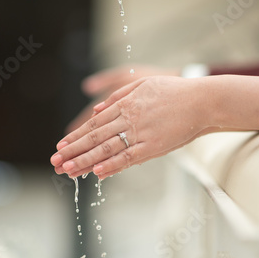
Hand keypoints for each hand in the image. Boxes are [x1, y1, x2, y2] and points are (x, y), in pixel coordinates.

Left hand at [51, 75, 211, 179]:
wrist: (202, 101)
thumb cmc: (174, 91)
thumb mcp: (142, 84)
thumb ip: (118, 97)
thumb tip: (96, 110)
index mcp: (125, 104)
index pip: (94, 123)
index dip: (76, 135)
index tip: (61, 144)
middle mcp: (128, 119)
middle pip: (95, 137)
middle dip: (73, 150)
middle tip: (55, 161)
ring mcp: (140, 133)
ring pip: (107, 149)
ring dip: (85, 160)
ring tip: (68, 170)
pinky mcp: (153, 146)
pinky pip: (128, 158)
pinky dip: (112, 166)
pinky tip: (97, 172)